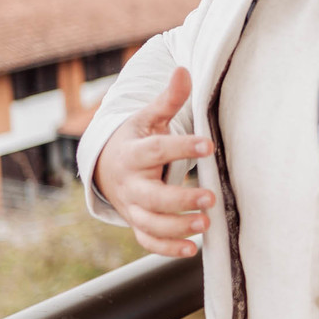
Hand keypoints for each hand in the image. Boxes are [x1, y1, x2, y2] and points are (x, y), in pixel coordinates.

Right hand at [92, 68, 215, 257]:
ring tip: (206, 224)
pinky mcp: (139, 224)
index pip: (156, 150)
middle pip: (152, 196)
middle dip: (180, 200)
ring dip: (177, 227)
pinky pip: (149, 241)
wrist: (108, 165)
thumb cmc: (138, 139)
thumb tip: (184, 69)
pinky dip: (168, 248)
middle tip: (209, 198)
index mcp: (133, 154)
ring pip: (150, 223)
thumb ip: (169, 99)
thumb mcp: (149, 117)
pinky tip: (192, 249)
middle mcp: (130, 184)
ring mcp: (133, 207)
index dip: (181, 147)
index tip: (208, 145)